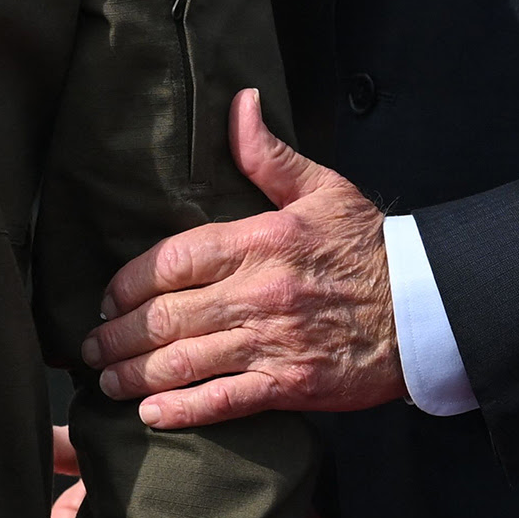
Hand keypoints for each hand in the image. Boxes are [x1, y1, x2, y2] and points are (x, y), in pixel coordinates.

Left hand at [82, 88, 404, 427]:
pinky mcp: (290, 386)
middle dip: (118, 335)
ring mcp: (272, 343)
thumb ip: (269, 156)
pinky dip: (182, 410)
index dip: (129, 282)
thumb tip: (239, 104)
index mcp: (260, 241)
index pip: (173, 260)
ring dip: (136, 374)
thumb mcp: (323, 190)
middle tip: (91, 347)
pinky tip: (151, 413)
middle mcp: (258, 293)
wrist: (427, 309)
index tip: (107, 298)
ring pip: (184, 361)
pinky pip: (223, 400)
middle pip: (166, 316)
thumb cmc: (370, 249)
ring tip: (108, 381)